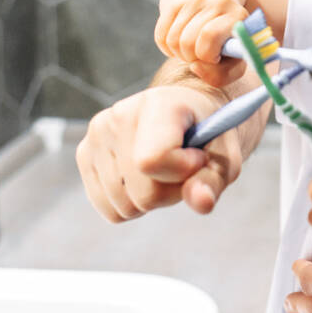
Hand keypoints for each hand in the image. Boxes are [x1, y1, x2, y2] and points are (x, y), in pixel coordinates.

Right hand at [75, 83, 244, 219]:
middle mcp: (120, 114)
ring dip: (151, 199)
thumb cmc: (210, 135)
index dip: (182, 172)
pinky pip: (108, 208)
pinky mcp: (85, 153)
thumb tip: (200, 202)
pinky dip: (131, 203)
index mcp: (158, 103)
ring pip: (124, 205)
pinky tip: (144, 177)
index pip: (152, 160)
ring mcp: (98, 133)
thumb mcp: (225, 157)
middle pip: (141, 192)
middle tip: (183, 167)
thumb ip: (213, 180)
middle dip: (170, 191)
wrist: (189, 115)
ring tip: (164, 169)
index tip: (198, 157)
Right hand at [153, 0, 247, 86]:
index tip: (214, 58)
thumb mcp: (233, 65)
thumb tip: (195, 66)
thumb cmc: (227, 48)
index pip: (209, 34)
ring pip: (172, 39)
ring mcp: (196, 0)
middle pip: (187, 41)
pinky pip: (161, 36)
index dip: (206, 55)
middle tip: (201, 55)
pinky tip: (182, 44)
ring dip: (179, 53)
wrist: (220, 17)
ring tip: (193, 50)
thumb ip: (220, 75)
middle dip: (191, 57)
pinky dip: (167, 48)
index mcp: (238, 16)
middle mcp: (218, 1)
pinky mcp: (176, 2)